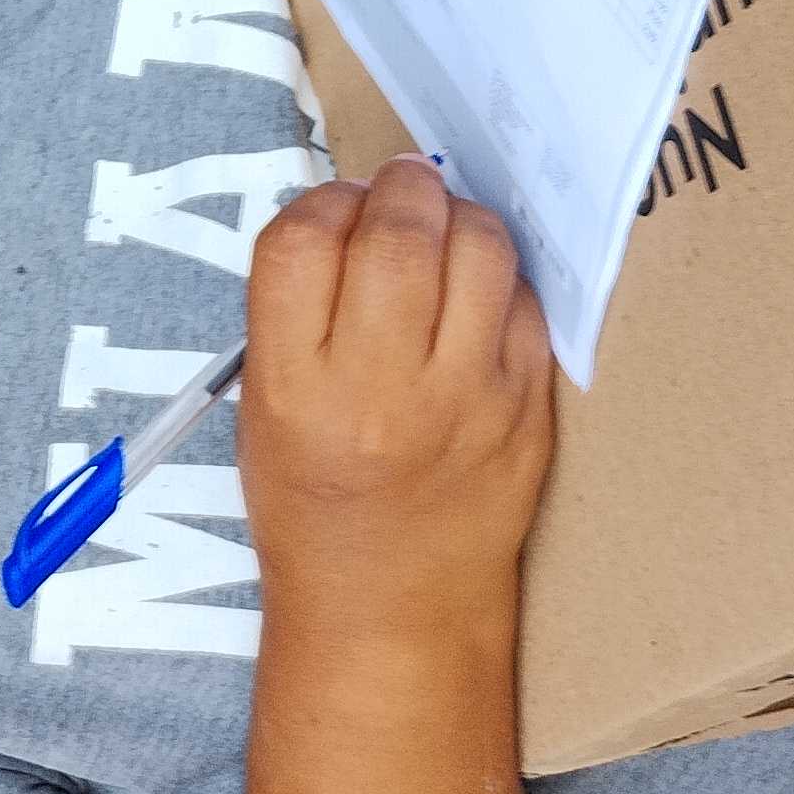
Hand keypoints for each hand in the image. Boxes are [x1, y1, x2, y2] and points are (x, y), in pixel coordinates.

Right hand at [234, 155, 556, 636]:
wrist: (392, 606)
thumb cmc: (315, 504)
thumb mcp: (266, 408)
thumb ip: (298, 309)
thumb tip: (354, 206)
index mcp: (295, 389)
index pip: (301, 243)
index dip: (324, 201)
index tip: (337, 208)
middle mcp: (380, 391)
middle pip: (398, 233)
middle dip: (402, 187)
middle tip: (402, 188)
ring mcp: (466, 401)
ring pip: (479, 251)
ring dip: (460, 217)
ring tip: (444, 230)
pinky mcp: (527, 413)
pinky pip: (525, 303)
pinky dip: (501, 279)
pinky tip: (478, 294)